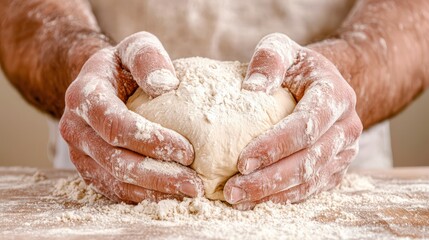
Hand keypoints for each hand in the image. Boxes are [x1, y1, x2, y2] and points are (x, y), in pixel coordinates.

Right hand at [59, 32, 203, 202]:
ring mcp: (80, 153)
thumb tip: (166, 85)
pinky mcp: (90, 169)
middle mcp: (76, 129)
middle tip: (195, 184)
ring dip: (154, 191)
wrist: (99, 83)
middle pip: (116, 160)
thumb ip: (148, 58)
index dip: (151, 141)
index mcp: (84, 97)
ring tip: (189, 193)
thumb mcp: (135, 48)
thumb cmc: (122, 66)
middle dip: (158, 175)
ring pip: (115, 181)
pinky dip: (144, 195)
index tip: (188, 150)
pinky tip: (171, 195)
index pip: (116, 125)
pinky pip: (114, 189)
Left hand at [224, 33, 362, 209]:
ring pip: (311, 180)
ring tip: (238, 200)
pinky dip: (284, 198)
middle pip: (309, 160)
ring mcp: (344, 151)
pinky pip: (312, 189)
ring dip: (273, 194)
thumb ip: (268, 59)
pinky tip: (256, 201)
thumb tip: (251, 89)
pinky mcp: (336, 168)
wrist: (323, 84)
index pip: (306, 126)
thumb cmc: (296, 67)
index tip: (242, 161)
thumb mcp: (281, 48)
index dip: (275, 146)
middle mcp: (346, 126)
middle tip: (232, 189)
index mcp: (335, 95)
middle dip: (269, 178)